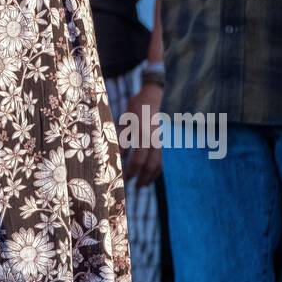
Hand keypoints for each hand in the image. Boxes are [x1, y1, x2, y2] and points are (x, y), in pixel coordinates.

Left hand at [121, 70, 163, 186]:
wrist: (155, 94)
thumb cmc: (136, 106)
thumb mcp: (126, 119)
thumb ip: (122, 137)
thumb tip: (116, 155)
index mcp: (143, 132)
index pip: (137, 158)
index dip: (131, 171)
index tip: (123, 179)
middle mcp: (154, 137)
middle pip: (150, 163)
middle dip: (141, 177)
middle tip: (133, 187)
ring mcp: (162, 139)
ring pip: (159, 163)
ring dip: (151, 176)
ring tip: (142, 185)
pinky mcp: (165, 140)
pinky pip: (163, 158)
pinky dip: (157, 169)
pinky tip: (150, 175)